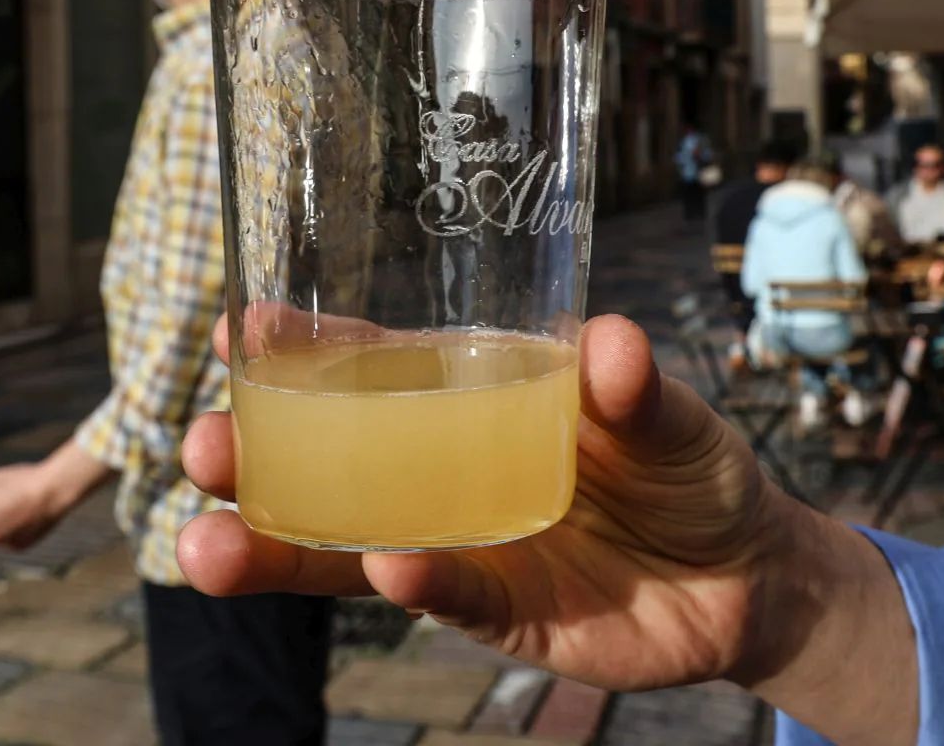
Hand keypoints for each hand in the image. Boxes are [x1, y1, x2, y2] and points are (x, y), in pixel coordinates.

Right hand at [181, 316, 811, 690]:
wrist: (747, 577)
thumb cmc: (689, 468)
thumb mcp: (668, 413)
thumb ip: (636, 386)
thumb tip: (611, 344)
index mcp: (467, 402)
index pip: (369, 373)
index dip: (302, 353)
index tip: (238, 328)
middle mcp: (444, 474)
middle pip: (327, 467)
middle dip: (254, 459)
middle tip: (197, 447)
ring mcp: (461, 547)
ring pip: (350, 549)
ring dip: (281, 546)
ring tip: (207, 546)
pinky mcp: (499, 615)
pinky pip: (449, 598)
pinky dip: (418, 583)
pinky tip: (385, 567)